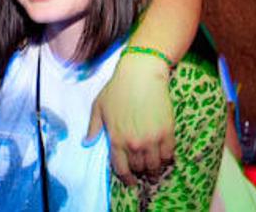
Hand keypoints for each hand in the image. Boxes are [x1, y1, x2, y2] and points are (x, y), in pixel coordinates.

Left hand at [86, 56, 173, 184]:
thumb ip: (93, 127)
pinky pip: (169, 155)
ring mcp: (152, 139)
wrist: (141, 75)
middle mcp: (134, 143)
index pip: (121, 169)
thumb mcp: (98, 107)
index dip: (126, 178)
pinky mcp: (167, 132)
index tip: (130, 181)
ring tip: (154, 170)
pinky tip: (164, 158)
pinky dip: (167, 160)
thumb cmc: (117, 89)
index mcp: (116, 139)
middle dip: (140, 172)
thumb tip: (86, 143)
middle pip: (139, 168)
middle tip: (143, 172)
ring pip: (155, 166)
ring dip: (154, 170)